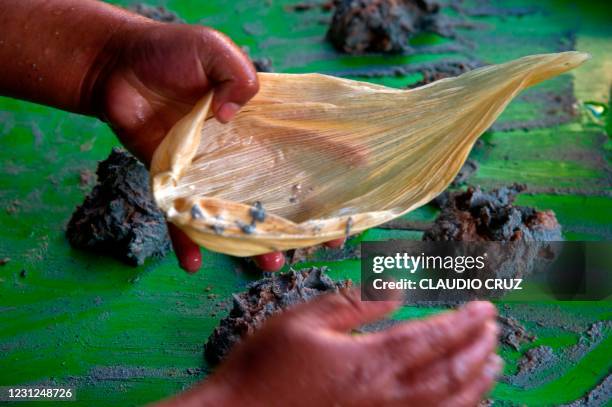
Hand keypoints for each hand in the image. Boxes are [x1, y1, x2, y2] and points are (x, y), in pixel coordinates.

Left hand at [96, 20, 348, 272]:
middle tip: (316, 243)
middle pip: (273, 192)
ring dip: (251, 243)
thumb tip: (234, 116)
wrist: (115, 65)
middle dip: (297, 219)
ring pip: (234, 214)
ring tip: (270, 263)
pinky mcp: (171, 181)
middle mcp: (236, 153)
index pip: (301, 144)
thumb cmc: (168, 52)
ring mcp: (205, 171)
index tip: (356, 183)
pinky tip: (194, 264)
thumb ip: (237, 76)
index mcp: (255, 123)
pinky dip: (185, 241)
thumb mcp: (214, 49)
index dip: (331, 162)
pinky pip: (179, 218)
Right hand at [157, 293, 501, 406]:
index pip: (431, 337)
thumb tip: (396, 288)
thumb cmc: (266, 367)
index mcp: (370, 360)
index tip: (485, 307)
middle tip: (494, 329)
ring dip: (477, 383)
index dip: (463, 322)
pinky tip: (463, 402)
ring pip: (447, 405)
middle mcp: (387, 396)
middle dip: (477, 348)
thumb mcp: (304, 321)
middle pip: (450, 373)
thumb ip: (355, 304)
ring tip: (493, 364)